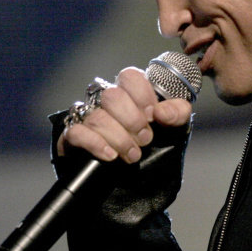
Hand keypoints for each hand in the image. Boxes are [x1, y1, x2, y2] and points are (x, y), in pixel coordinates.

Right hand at [57, 67, 192, 163]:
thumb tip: (162, 112)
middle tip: (146, 139)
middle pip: (112, 96)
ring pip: (97, 117)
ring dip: (119, 138)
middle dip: (132, 120)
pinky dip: (95, 144)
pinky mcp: (74, 136)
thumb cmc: (155, 140)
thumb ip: (177, 113)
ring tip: (133, 154)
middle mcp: (106, 100)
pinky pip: (77, 133)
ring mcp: (88, 116)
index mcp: (130, 91)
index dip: (142, 95)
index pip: (130, 77)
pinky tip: (110, 155)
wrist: (137, 174)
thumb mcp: (175, 126)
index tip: (153, 116)